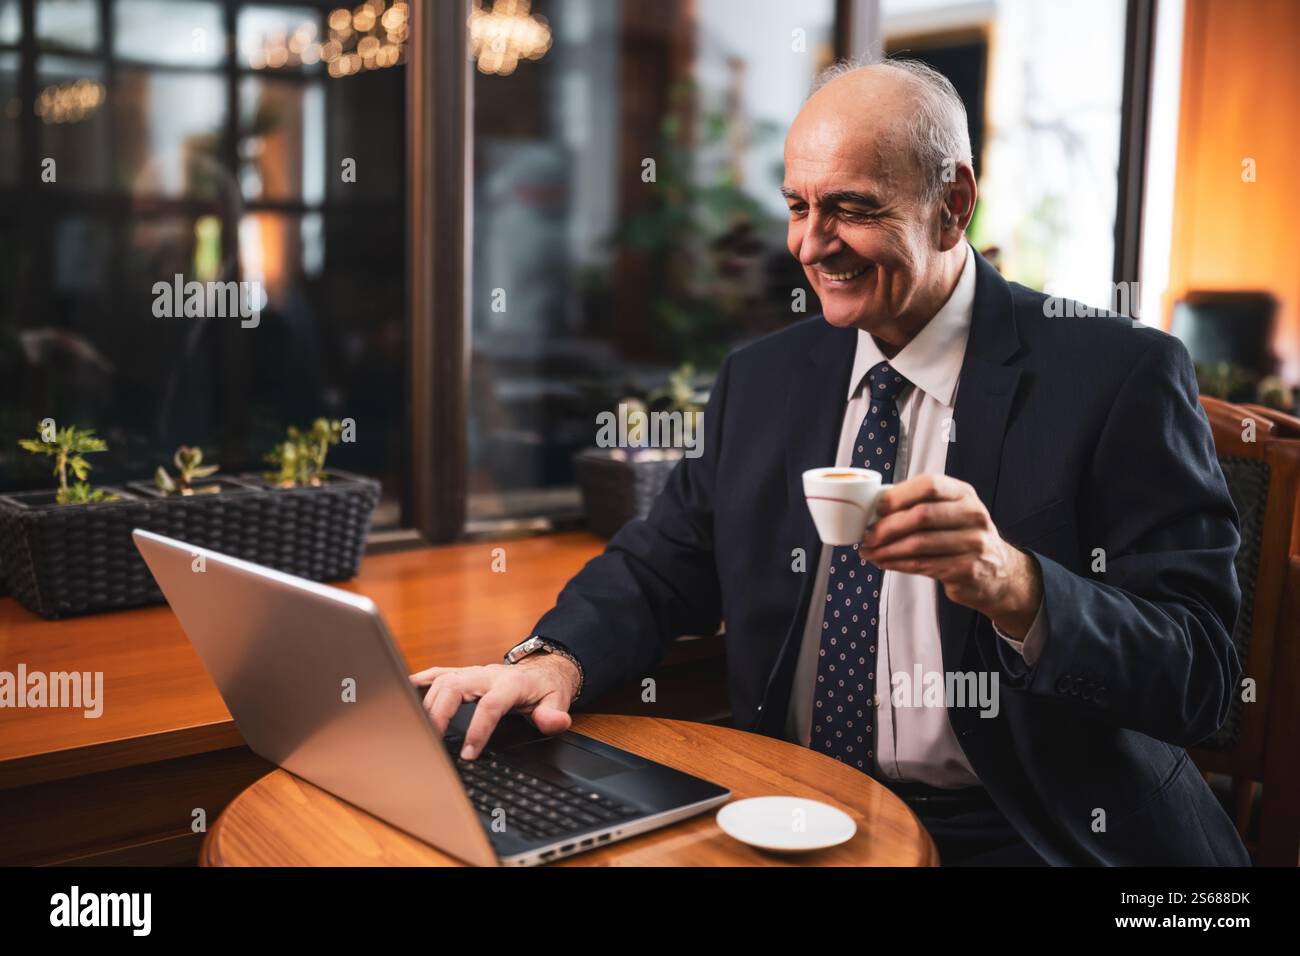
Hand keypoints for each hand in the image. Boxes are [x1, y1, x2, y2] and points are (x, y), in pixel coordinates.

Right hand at [408, 654, 579, 759]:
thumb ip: (554, 714)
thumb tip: (555, 721)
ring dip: (428, 703)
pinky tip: (404, 691)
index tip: (469, 753)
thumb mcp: (558, 701)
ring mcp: (473, 673)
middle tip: (431, 739)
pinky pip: (438, 673)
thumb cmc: (545, 688)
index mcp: (510, 684)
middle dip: (440, 712)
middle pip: (456, 687)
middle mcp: (487, 675)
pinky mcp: (463, 674)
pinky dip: (420, 681)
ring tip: (418, 729)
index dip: (478, 729)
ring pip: (443, 681)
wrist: (542, 669)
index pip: (490, 704)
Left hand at [856, 474, 1042, 637]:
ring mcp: (974, 543)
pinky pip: (924, 565)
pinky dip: (898, 565)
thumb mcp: (951, 513)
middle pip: (921, 515)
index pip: (929, 485)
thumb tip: (874, 510)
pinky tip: (885, 563)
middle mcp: (973, 514)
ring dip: (887, 550)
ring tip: (869, 553)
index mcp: (964, 493)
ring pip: (919, 544)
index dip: (898, 496)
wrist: (999, 573)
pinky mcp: (968, 569)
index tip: (875, 509)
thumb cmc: (962, 538)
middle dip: (886, 527)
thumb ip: (920, 506)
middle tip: (866, 537)